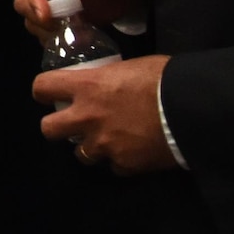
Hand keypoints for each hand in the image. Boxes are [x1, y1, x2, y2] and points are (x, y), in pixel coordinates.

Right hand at [15, 0, 146, 28]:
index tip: (47, 16)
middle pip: (23, 2)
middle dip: (38, 17)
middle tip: (61, 26)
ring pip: (33, 20)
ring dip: (48, 31)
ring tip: (74, 34)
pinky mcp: (62, 17)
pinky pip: (49, 32)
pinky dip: (59, 40)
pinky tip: (79, 40)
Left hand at [33, 54, 177, 173]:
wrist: (191, 109)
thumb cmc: (162, 78)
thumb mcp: (128, 67)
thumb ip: (109, 77)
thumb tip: (108, 81)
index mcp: (87, 87)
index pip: (42, 87)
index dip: (43, 90)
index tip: (49, 93)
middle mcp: (87, 118)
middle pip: (48, 129)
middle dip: (57, 127)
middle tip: (73, 123)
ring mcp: (104, 144)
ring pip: (80, 154)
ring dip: (91, 147)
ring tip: (109, 139)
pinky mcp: (124, 164)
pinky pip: (114, 166)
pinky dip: (121, 160)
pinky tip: (135, 151)